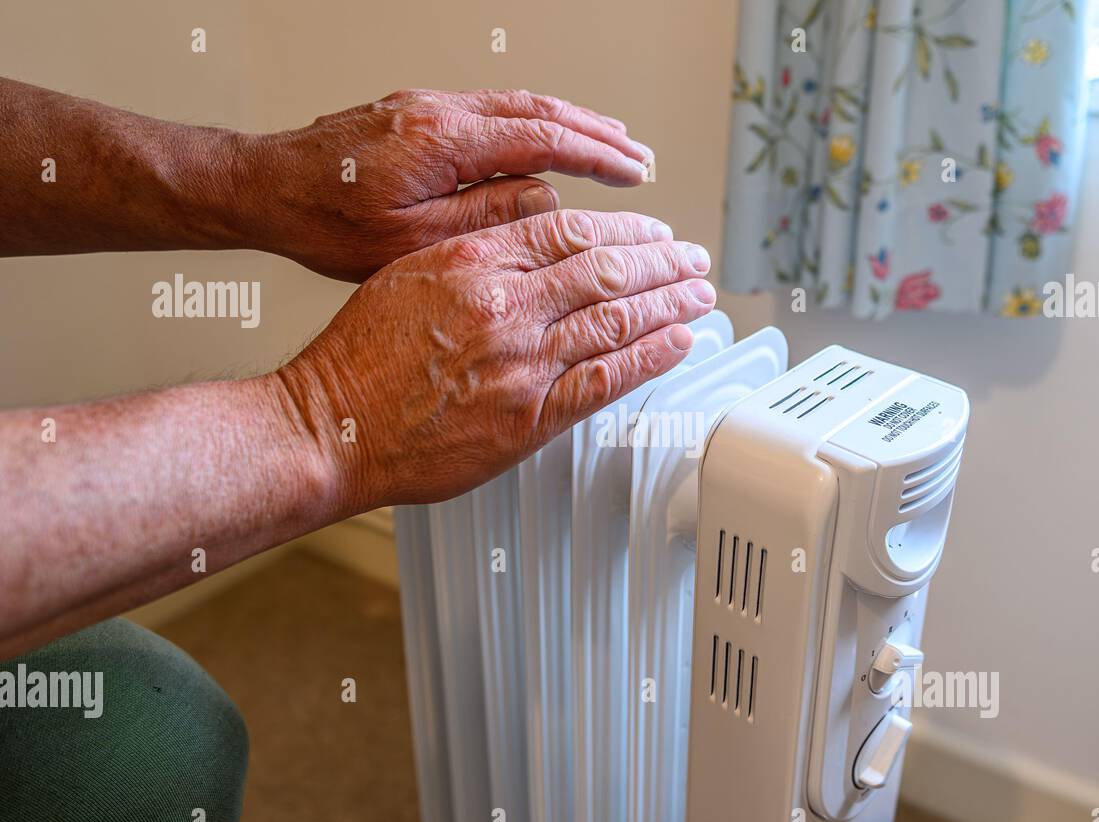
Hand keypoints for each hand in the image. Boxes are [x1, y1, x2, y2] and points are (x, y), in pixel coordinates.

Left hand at [238, 89, 652, 281]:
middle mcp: (436, 110)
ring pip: (515, 105)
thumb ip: (483, 219)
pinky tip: (544, 144)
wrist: (263, 188)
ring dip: (568, 125)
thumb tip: (542, 201)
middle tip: (639, 157)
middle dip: (596, 134)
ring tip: (608, 146)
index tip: (635, 172)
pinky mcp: (414, 113)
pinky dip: (531, 125)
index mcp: (440, 140)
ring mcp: (425, 106)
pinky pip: (489, 112)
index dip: (596, 156)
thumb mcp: (411, 242)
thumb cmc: (322, 222)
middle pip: (538, 110)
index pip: (541, 138)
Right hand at [272, 210, 716, 509]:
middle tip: (693, 258)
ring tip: (700, 295)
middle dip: (662, 261)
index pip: (571, 231)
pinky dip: (649, 358)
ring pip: (616, 319)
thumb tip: (528, 241)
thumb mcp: (408, 274)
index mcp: (475, 261)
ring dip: (669, 303)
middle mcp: (505, 305)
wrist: (332, 425)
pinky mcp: (528, 417)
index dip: (625, 229)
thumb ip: (474, 254)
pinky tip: (678, 343)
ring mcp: (520, 362)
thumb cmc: (358, 358)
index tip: (653, 232)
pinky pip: (605, 380)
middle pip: (606, 270)